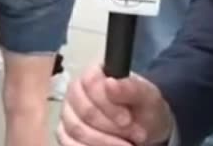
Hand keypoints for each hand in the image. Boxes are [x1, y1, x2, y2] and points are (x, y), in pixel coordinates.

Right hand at [57, 64, 173, 145]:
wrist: (143, 130)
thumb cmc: (143, 109)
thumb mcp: (147, 97)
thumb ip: (130, 88)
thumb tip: (110, 83)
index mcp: (94, 74)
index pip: (90, 83)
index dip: (109, 105)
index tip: (128, 119)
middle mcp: (76, 91)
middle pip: (84, 111)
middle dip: (112, 128)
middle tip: (136, 135)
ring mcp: (68, 113)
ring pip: (77, 130)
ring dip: (105, 142)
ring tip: (127, 144)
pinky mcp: (66, 133)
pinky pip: (69, 143)